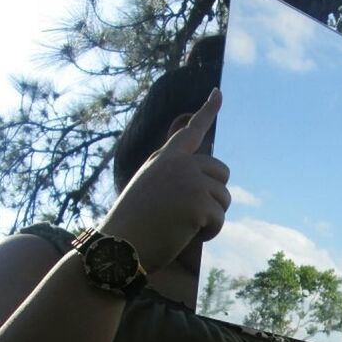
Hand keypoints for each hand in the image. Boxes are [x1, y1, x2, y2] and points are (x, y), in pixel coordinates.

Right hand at [100, 89, 230, 272]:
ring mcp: (190, 181)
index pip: (191, 131)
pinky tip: (183, 236)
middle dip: (214, 196)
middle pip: (222, 173)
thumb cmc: (131, 227)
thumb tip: (202, 179)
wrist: (117, 248)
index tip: (218, 93)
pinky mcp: (198, 204)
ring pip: (224, 199)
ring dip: (210, 218)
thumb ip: (173, 178)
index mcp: (164, 159)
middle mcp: (179, 164)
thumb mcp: (148, 191)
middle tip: (189, 215)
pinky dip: (209, 233)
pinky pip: (220, 220)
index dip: (207, 111)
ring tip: (179, 227)